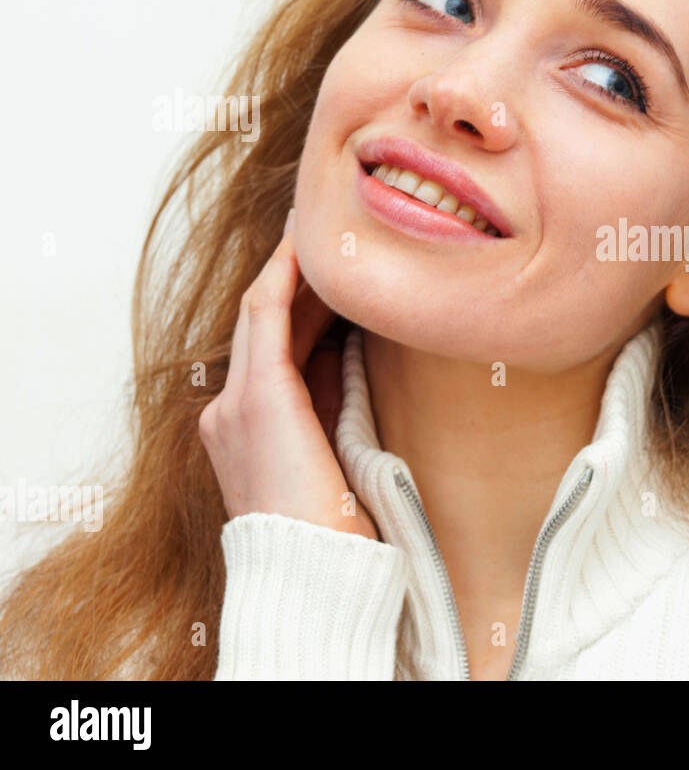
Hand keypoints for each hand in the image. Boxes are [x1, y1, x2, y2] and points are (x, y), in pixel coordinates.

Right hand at [199, 209, 378, 539]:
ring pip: (260, 314)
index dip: (303, 308)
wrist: (313, 567)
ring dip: (291, 270)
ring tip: (318, 230)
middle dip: (297, 281)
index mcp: (246, 430)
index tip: (331, 275)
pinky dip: (284, 279)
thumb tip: (352, 353)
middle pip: (264, 326)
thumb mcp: (332, 452)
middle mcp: (227, 411)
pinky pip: (265, 318)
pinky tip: (304, 248)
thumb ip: (334, 402)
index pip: (274, 352)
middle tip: (328, 238)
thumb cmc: (333, 526)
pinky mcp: (255, 397)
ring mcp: (234, 404)